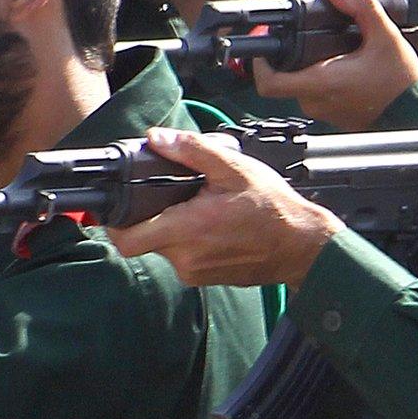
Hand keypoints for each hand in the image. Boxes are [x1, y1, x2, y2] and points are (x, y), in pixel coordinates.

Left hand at [109, 128, 344, 288]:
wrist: (303, 247)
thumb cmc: (274, 209)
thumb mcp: (234, 168)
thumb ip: (191, 151)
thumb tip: (157, 138)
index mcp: (187, 229)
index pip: (127, 240)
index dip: (114, 224)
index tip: (117, 209)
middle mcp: (186, 258)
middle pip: (144, 241)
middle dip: (151, 218)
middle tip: (171, 199)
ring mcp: (196, 273)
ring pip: (165, 249)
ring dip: (174, 230)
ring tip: (202, 210)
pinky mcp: (207, 280)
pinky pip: (185, 259)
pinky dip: (190, 242)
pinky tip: (214, 227)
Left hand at [250, 0, 417, 129]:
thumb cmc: (402, 82)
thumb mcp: (385, 35)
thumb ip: (360, 6)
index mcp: (322, 82)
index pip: (269, 83)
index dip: (258, 63)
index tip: (265, 44)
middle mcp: (318, 101)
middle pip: (286, 76)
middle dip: (293, 55)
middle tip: (308, 36)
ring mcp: (325, 112)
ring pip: (301, 85)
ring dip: (309, 66)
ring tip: (331, 50)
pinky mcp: (335, 116)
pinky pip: (317, 94)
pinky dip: (322, 78)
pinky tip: (342, 65)